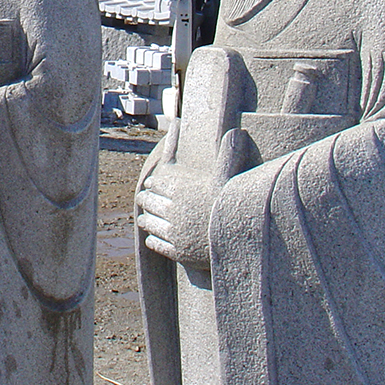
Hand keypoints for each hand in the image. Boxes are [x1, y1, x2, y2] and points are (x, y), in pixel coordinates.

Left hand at [135, 128, 245, 267]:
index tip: (151, 183)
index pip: (157, 184)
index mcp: (180, 190)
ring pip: (151, 224)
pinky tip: (152, 239)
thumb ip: (229, 154)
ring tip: (144, 219)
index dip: (154, 183)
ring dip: (146, 220)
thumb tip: (238, 132)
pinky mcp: (177, 252)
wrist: (241, 240)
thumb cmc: (235, 205)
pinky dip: (153, 240)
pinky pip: (157, 244)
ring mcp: (174, 233)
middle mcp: (173, 210)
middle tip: (143, 198)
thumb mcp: (230, 177)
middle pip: (150, 202)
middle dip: (147, 199)